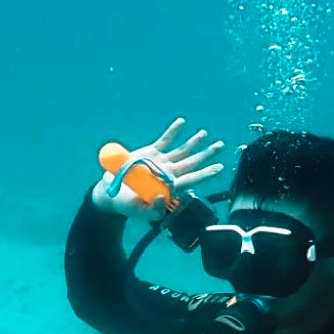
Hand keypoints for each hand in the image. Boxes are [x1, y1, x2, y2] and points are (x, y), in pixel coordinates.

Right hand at [92, 118, 225, 219]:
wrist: (113, 192)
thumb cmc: (128, 205)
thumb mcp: (140, 211)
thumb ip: (154, 210)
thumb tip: (164, 198)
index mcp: (169, 187)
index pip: (191, 179)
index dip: (206, 173)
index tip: (219, 168)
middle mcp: (169, 173)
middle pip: (192, 162)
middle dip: (207, 154)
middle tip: (220, 146)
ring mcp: (161, 162)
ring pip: (181, 150)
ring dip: (194, 142)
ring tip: (204, 133)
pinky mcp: (151, 153)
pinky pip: (165, 140)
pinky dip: (173, 131)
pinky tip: (182, 122)